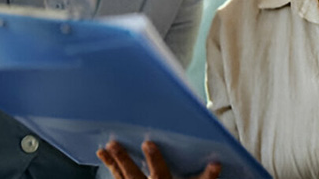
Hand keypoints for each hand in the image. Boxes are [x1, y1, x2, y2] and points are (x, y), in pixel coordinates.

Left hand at [97, 140, 220, 178]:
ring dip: (111, 164)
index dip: (154, 158)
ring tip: (102, 150)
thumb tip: (216, 165)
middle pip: (132, 175)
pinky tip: (108, 166)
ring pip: (120, 178)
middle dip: (123, 159)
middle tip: (113, 144)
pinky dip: (113, 173)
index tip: (148, 144)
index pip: (159, 172)